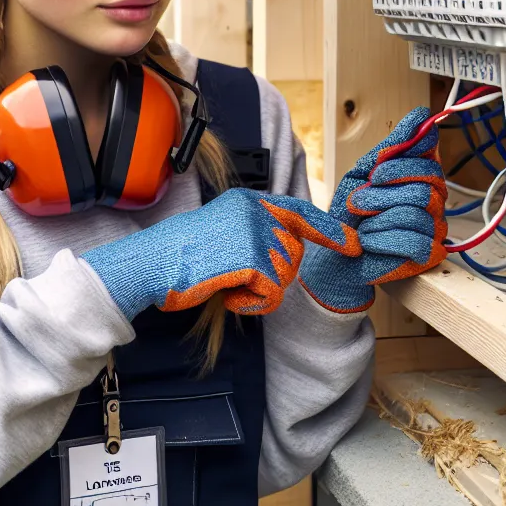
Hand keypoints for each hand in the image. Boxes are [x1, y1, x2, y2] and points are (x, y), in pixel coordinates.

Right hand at [83, 188, 355, 318]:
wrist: (152, 264)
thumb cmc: (180, 255)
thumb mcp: (221, 232)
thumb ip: (254, 234)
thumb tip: (288, 250)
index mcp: (249, 201)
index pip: (300, 212)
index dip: (328, 231)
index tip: (352, 245)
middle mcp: (257, 212)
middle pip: (291, 255)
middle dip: (269, 276)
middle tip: (231, 277)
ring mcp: (256, 233)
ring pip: (282, 276)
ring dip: (257, 291)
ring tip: (223, 282)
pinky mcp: (252, 258)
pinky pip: (270, 294)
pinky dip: (249, 303)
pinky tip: (225, 292)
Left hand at [300, 110, 447, 310]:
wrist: (335, 254)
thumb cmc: (350, 213)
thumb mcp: (362, 174)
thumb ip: (391, 148)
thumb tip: (421, 114)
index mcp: (419, 174)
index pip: (429, 152)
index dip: (401, 162)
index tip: (375, 174)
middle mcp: (434, 198)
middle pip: (428, 182)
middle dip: (383, 191)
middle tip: (359, 202)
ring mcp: (435, 226)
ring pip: (418, 210)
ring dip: (378, 217)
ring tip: (363, 227)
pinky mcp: (430, 254)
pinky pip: (415, 241)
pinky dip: (382, 240)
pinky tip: (370, 242)